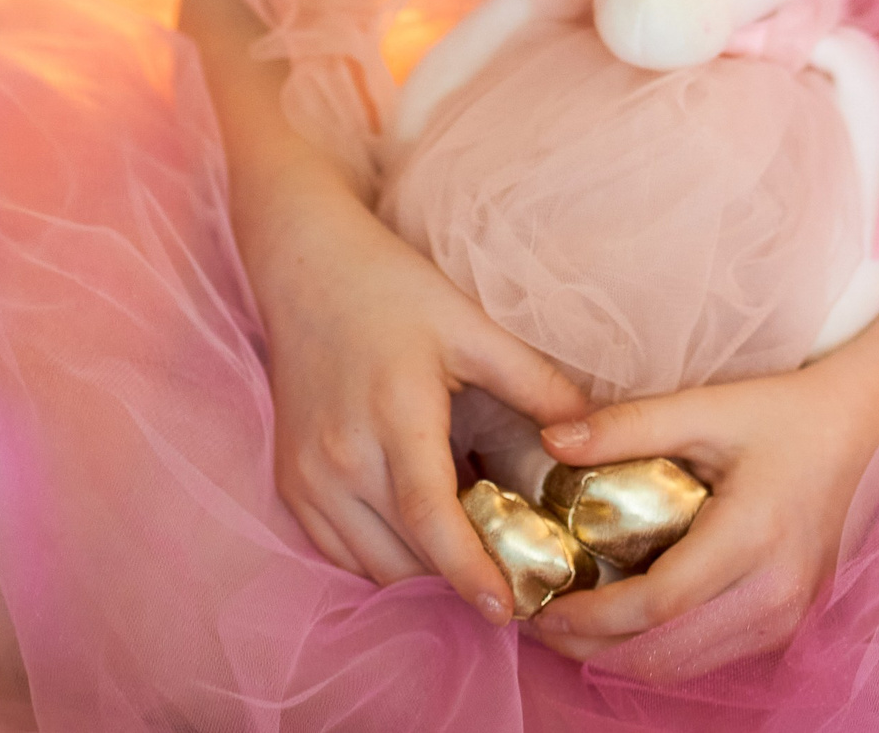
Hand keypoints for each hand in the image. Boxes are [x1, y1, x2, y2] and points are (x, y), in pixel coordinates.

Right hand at [247, 164, 591, 618]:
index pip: (431, 520)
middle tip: (513, 571)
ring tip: (470, 542)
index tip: (508, 612)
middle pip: (405, 557)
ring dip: (420, 569)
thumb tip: (588, 435)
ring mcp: (307, 477)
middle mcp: (340, 458)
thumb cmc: (394, 290)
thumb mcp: (471, 325)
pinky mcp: (290, 485)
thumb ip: (534, 381)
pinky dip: (383, 554)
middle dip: (458, 576)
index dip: (470, 573)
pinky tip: (421, 524)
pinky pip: (340, 550)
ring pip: (371, 564)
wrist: (306, 267)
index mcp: (393, 415)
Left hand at [527, 358, 878, 678]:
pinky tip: (630, 623)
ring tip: (574, 625)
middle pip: (664, 654)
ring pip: (686, 668)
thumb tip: (552, 439)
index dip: (591, 617)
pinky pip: (712, 659)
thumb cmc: (786, 413)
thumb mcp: (709, 407)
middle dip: (592, 650)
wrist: (867, 429)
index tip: (543, 605)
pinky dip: (662, 652)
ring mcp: (788, 620)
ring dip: (623, 659)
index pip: (656, 605)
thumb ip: (629, 425)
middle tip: (541, 623)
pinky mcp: (790, 626)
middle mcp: (774, 596)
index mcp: (753, 539)